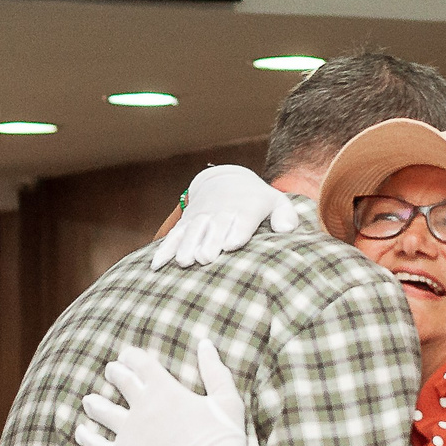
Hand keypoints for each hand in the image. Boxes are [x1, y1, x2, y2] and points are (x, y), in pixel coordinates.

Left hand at [76, 336, 257, 445]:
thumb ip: (214, 370)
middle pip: (120, 381)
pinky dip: (87, 439)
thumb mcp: (227, 398)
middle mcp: (143, 406)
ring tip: (90, 400)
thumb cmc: (224, 437)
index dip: (131, 356)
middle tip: (112, 372)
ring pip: (103, 412)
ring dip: (95, 403)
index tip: (128, 355)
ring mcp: (132, 432)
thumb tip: (205, 343)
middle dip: (114, 373)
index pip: (140, 362)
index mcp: (166, 389)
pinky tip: (81, 432)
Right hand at [152, 167, 303, 267]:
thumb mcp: (277, 201)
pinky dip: (164, 249)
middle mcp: (221, 212)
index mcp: (245, 209)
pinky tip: (157, 265)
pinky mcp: (186, 223)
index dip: (236, 232)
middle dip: (209, 242)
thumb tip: (288, 229)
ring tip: (184, 262)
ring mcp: (201, 217)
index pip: (241, 221)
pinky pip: (174, 236)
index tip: (231, 244)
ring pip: (192, 232)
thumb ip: (286, 216)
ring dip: (187, 246)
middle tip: (205, 258)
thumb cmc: (258, 200)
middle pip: (214, 228)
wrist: (226, 180)